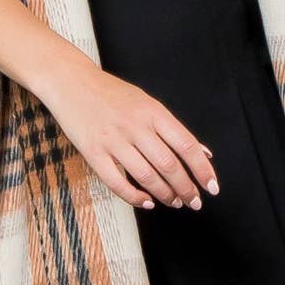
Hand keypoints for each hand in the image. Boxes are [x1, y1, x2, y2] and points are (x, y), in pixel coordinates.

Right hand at [44, 62, 220, 211]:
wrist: (72, 82)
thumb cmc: (111, 93)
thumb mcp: (147, 103)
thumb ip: (173, 129)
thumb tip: (203, 153)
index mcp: (153, 111)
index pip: (186, 145)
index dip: (202, 169)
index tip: (211, 187)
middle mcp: (135, 126)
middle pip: (169, 165)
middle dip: (186, 188)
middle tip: (194, 202)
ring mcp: (113, 140)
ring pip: (147, 176)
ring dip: (165, 194)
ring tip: (174, 202)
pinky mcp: (93, 153)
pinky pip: (117, 182)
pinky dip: (134, 196)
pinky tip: (146, 201)